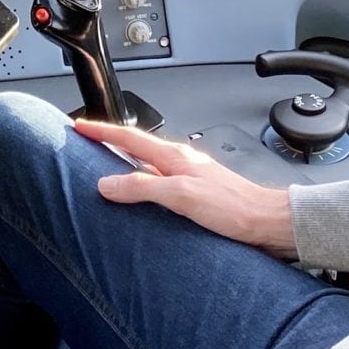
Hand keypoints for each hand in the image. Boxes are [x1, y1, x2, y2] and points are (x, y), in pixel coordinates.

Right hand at [78, 118, 298, 256]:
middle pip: (137, 149)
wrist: (268, 222)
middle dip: (110, 144)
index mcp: (175, 157)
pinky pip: (160, 184)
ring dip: (126, 166)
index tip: (80, 126)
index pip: (129, 138)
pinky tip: (142, 199)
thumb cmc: (235, 208)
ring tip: (106, 171)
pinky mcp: (197, 195)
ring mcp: (189, 177)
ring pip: (148, 167)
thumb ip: (143, 187)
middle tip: (87, 144)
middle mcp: (181, 163)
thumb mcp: (182, 196)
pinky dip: (143, 185)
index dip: (102, 131)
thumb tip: (108, 183)